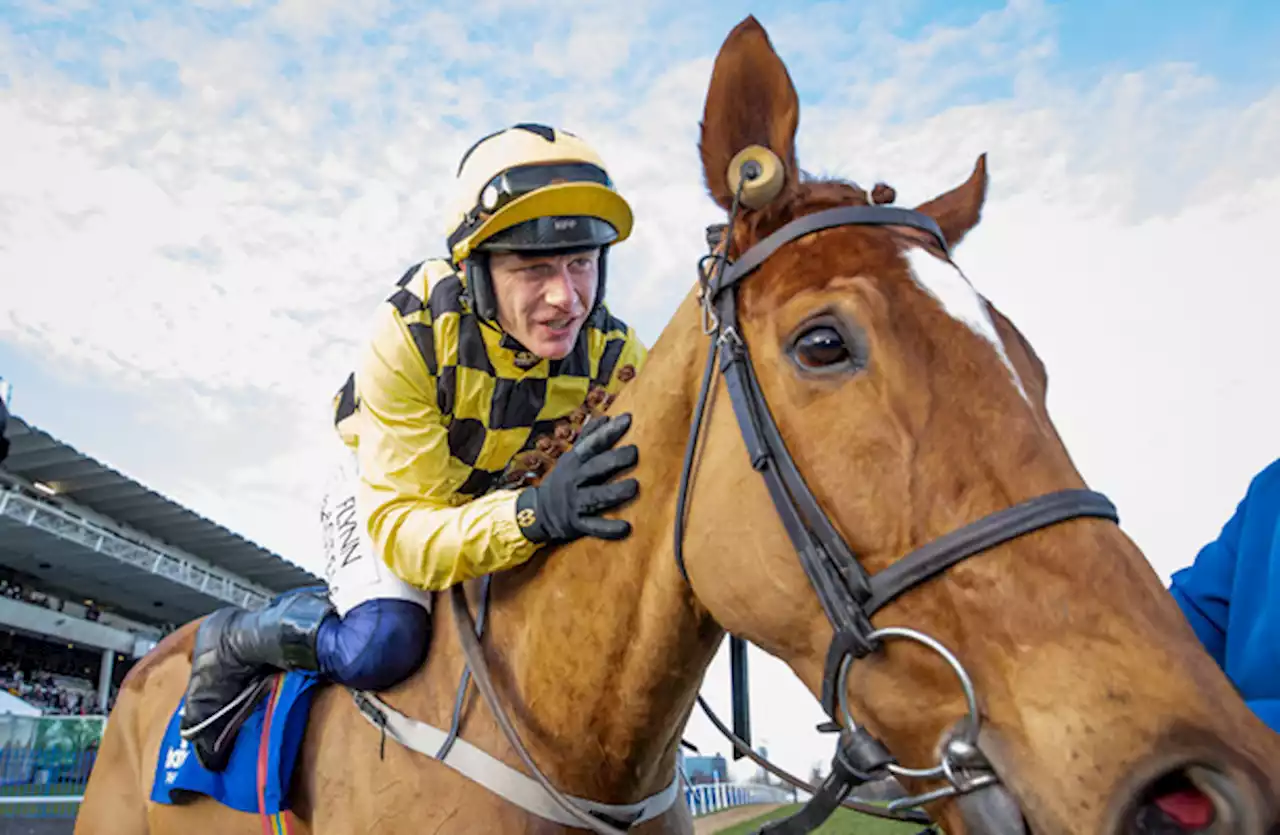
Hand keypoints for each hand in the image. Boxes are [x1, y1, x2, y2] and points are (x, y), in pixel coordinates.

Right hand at [515, 413, 638, 544]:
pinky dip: (609, 528)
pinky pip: (593, 527)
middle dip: (613, 460)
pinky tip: (626, 528)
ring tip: (634, 486)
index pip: (592, 444)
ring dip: (614, 492)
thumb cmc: (563, 480)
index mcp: (574, 462)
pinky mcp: (577, 524)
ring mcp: (575, 503)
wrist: (538, 512)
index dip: (608, 431)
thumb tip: (605, 418)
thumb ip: (588, 438)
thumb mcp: (572, 457)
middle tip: (634, 452)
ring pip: (595, 497)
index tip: (627, 419)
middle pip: (594, 468)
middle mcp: (574, 480)